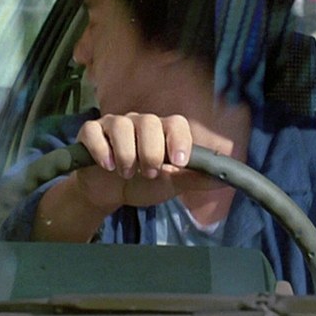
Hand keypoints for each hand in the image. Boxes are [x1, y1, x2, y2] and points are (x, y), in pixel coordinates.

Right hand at [73, 113, 221, 211]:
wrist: (109, 193)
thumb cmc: (142, 183)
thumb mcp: (170, 184)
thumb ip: (195, 179)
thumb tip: (225, 177)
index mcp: (161, 131)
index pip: (175, 123)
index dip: (179, 140)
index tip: (178, 164)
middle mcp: (138, 122)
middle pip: (149, 122)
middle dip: (151, 152)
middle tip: (149, 173)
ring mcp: (113, 125)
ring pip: (121, 126)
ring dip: (127, 154)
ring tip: (127, 173)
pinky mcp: (90, 133)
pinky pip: (93, 131)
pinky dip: (101, 149)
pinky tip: (107, 166)